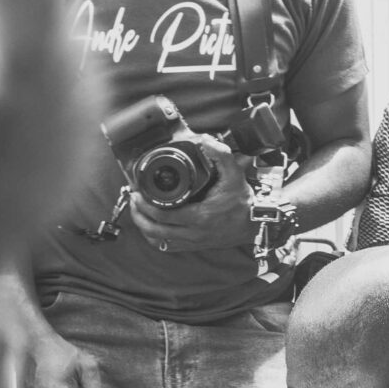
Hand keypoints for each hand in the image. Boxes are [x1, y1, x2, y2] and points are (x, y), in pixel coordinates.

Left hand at [128, 135, 253, 252]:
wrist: (255, 225)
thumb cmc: (243, 203)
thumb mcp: (235, 174)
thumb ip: (221, 155)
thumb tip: (206, 141)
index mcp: (200, 216)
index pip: (163, 214)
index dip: (144, 205)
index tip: (137, 192)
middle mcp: (194, 232)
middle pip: (155, 230)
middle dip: (138, 215)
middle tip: (133, 200)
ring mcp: (193, 242)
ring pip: (158, 240)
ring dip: (144, 227)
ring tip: (138, 212)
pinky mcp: (194, 246)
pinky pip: (168, 247)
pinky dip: (155, 238)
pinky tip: (151, 227)